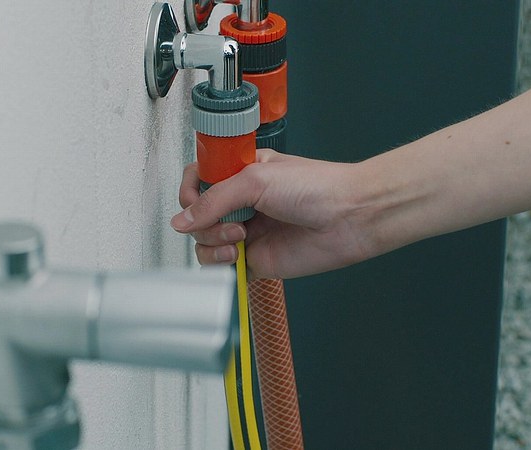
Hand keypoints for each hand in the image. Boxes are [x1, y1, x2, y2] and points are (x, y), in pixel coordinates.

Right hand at [171, 149, 373, 278]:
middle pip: (196, 215)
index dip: (189, 192)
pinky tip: (239, 254)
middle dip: (204, 220)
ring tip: (240, 237)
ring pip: (204, 242)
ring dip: (212, 242)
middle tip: (231, 220)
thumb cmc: (317, 187)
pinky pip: (221, 266)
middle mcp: (241, 203)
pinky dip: (220, 263)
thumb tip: (181, 221)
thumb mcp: (256, 179)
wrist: (350, 218)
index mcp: (240, 174)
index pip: (198, 181)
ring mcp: (247, 232)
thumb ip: (214, 200)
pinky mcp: (255, 260)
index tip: (194, 199)